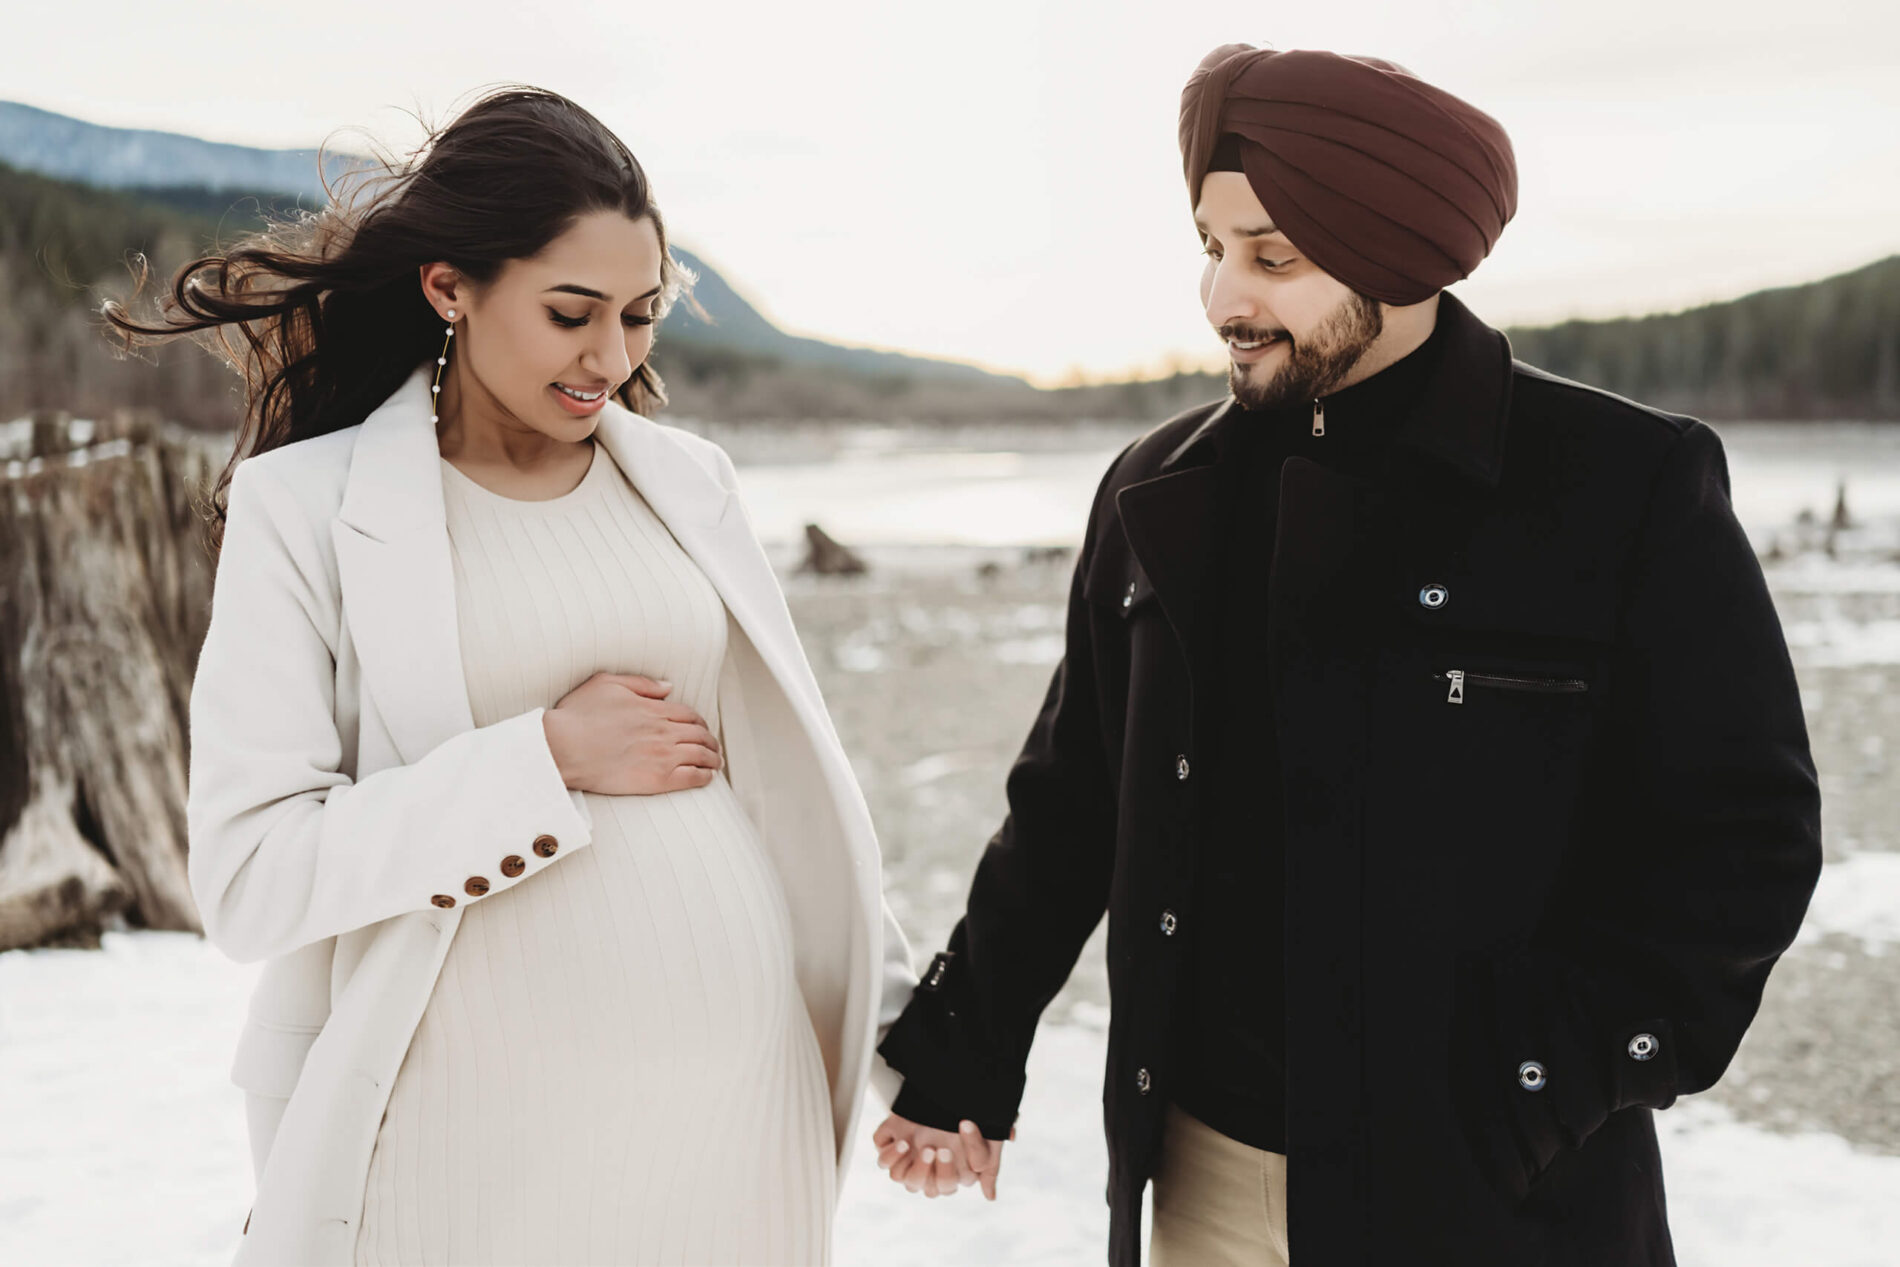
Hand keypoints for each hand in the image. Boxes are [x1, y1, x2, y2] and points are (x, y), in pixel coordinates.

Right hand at [543, 672, 721, 795]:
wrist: (563, 748)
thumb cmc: (578, 716)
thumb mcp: (607, 683)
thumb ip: (641, 684)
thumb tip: (668, 687)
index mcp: (653, 709)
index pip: (689, 715)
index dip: (700, 722)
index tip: (701, 728)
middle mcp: (663, 731)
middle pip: (700, 735)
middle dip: (710, 741)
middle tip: (713, 747)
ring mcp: (662, 755)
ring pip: (701, 755)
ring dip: (712, 759)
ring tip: (715, 763)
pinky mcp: (657, 779)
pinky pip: (692, 777)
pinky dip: (704, 777)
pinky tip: (707, 778)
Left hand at [872, 1111, 1012, 1199]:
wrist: (952, 1085)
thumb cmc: (972, 1116)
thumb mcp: (989, 1140)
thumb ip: (990, 1168)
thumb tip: (990, 1197)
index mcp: (948, 1173)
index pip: (945, 1185)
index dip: (945, 1173)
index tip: (948, 1151)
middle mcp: (925, 1169)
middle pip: (919, 1185)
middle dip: (923, 1170)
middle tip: (933, 1149)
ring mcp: (906, 1157)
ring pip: (899, 1176)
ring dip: (904, 1164)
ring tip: (912, 1144)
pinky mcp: (890, 1143)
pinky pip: (883, 1160)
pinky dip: (889, 1155)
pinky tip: (901, 1142)